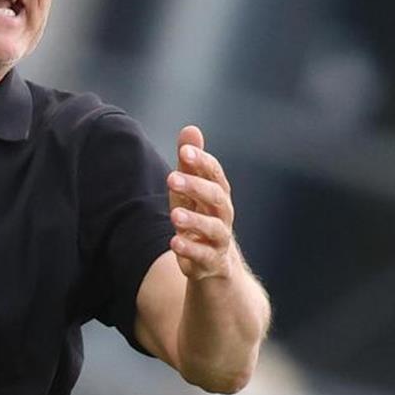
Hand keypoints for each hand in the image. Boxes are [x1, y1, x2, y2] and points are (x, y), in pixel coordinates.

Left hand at [166, 125, 235, 280]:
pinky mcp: (211, 263)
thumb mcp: (191, 190)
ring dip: (194, 221)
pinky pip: (204, 256)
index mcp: (218, 194)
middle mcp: (223, 216)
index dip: (201, 162)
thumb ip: (190, 163)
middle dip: (196, 186)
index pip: (215, 174)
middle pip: (216, 198)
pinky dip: (190, 251)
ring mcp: (219, 240)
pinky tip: (175, 243)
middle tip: (171, 178)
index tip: (184, 151)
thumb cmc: (199, 218)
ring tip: (174, 214)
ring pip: (214, 229)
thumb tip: (190, 129)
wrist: (215, 264)